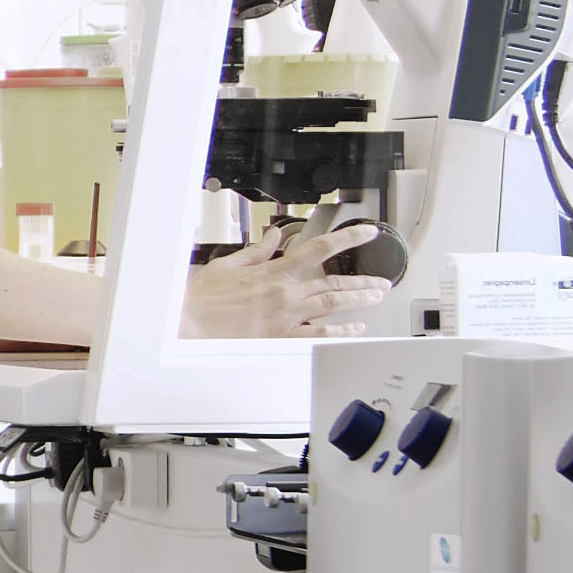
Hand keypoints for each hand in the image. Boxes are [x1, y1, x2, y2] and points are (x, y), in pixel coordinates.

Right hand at [182, 235, 389, 340]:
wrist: (190, 325)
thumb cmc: (204, 298)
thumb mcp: (229, 264)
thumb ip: (258, 251)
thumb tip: (275, 238)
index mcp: (275, 271)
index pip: (320, 248)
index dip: (349, 238)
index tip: (367, 234)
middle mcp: (286, 293)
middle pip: (334, 281)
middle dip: (362, 280)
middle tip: (381, 280)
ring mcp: (287, 317)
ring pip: (332, 305)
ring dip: (358, 301)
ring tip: (375, 298)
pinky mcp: (281, 337)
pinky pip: (318, 335)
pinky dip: (339, 332)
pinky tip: (354, 329)